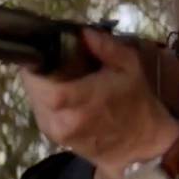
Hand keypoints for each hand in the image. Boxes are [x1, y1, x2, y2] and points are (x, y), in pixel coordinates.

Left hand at [19, 28, 178, 178]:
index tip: (42, 51)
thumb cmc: (137, 103)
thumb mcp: (129, 66)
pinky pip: (43, 113)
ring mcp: (59, 133)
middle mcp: (64, 120)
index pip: (41, 84)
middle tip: (52, 60)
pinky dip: (47, 101)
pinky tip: (63, 94)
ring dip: (42, 87)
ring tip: (59, 77)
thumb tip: (83, 32)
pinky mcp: (58, 140)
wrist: (143, 145)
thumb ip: (105, 46)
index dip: (36, 67)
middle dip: (39, 74)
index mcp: (80, 102)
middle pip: (35, 91)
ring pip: (36, 102)